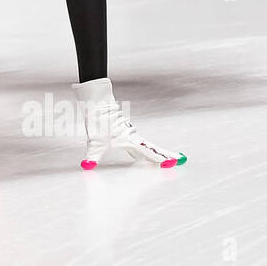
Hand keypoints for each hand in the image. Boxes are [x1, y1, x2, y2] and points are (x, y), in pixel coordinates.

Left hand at [71, 77, 185, 168]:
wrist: (97, 100)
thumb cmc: (98, 118)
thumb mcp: (94, 140)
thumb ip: (93, 155)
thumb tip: (87, 165)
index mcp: (130, 139)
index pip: (149, 152)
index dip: (161, 159)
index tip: (173, 163)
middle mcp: (132, 136)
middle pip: (152, 148)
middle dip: (165, 155)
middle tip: (179, 160)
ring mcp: (129, 132)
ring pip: (146, 144)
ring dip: (157, 151)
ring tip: (168, 157)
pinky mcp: (123, 128)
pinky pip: (138, 141)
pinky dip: (145, 147)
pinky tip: (141, 150)